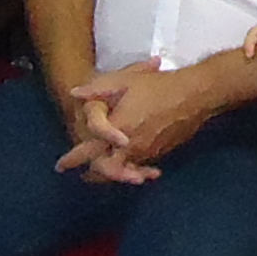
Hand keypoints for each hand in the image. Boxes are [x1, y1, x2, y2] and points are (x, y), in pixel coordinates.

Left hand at [54, 60, 194, 182]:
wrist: (196, 96)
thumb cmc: (159, 86)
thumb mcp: (125, 81)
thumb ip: (97, 89)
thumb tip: (74, 93)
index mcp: (118, 130)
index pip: (89, 152)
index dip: (73, 160)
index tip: (60, 166)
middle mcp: (131, 148)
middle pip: (104, 171)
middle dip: (92, 174)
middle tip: (82, 174)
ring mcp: (147, 153)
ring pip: (123, 171)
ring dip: (111, 172)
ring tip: (101, 170)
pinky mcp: (160, 154)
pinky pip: (139, 167)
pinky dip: (130, 169)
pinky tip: (130, 166)